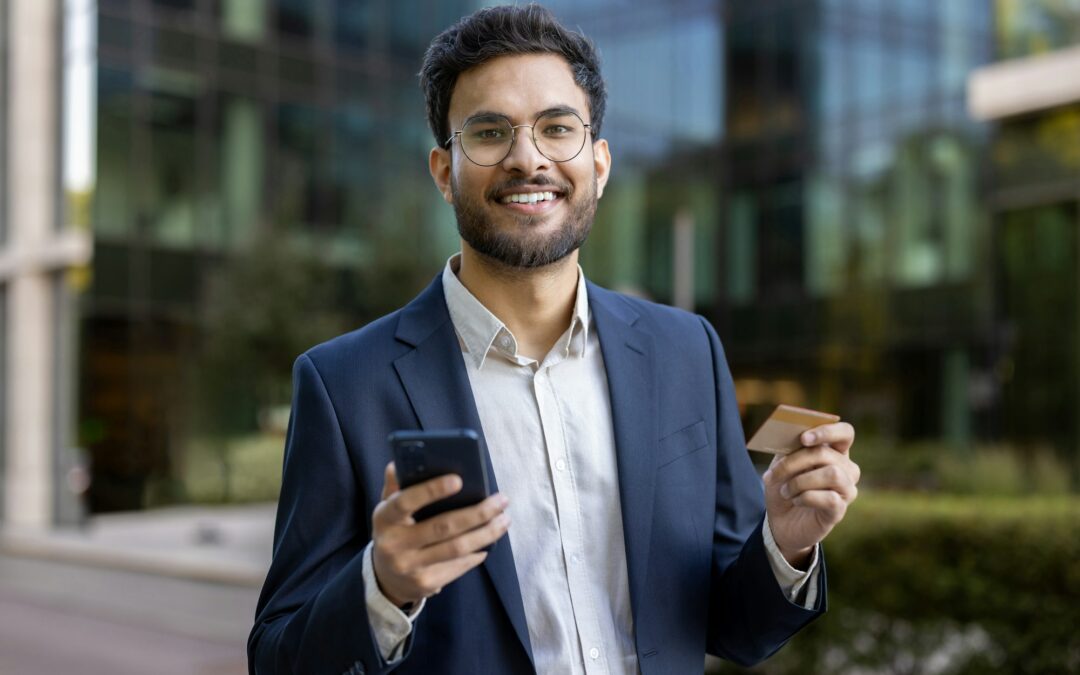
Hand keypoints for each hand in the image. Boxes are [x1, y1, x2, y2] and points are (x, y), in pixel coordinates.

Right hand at [371, 462, 509, 607]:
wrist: (386, 578)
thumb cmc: (394, 532)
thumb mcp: (387, 510)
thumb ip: (394, 487)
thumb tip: (397, 464)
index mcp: (384, 519)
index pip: (405, 502)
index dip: (431, 490)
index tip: (458, 480)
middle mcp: (394, 545)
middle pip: (443, 527)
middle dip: (478, 513)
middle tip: (501, 500)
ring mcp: (411, 567)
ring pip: (457, 548)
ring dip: (486, 533)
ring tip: (504, 519)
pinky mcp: (426, 583)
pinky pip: (459, 565)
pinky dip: (478, 552)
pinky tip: (490, 541)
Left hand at [762, 422, 859, 567]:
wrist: (780, 521)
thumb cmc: (784, 487)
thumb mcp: (782, 463)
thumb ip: (790, 447)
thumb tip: (793, 435)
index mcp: (834, 451)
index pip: (845, 432)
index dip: (827, 431)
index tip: (804, 438)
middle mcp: (846, 469)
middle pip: (827, 453)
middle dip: (795, 461)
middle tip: (774, 473)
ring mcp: (846, 490)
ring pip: (832, 474)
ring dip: (800, 481)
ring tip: (785, 491)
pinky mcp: (840, 509)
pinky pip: (829, 498)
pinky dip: (806, 498)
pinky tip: (796, 501)